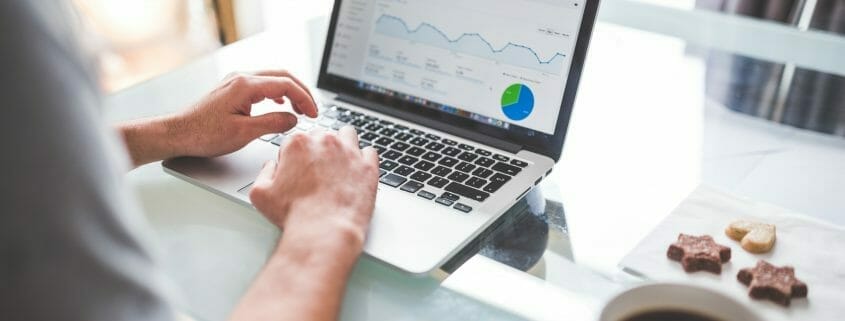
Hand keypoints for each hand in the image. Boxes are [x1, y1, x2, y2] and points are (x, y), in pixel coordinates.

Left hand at [117, 70, 317, 166]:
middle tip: (313, 110)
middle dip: (301, 92)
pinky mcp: (232, 89)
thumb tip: (293, 119)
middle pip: (282, 76)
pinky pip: (262, 84)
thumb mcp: (244, 133)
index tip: (313, 114)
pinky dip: (277, 92)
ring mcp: (236, 81)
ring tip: (300, 109)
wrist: (178, 133)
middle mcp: (241, 78)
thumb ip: (272, 123)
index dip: (304, 98)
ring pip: (272, 78)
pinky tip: (281, 103)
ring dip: (290, 92)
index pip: (286, 84)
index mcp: (245, 86)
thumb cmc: (204, 135)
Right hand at [230, 128, 378, 320]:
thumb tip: (271, 165)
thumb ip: (264, 172)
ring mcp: (350, 152)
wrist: (324, 232)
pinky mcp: (368, 166)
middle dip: (318, 150)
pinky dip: (364, 159)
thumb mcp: (260, 193)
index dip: (295, 157)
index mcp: (298, 143)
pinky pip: (369, 152)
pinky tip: (356, 172)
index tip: (297, 171)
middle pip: (322, 136)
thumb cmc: (294, 215)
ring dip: (342, 145)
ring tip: (338, 165)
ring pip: (347, 135)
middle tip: (317, 172)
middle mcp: (325, 142)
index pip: (296, 140)